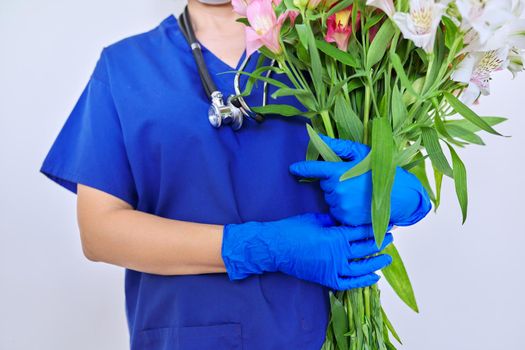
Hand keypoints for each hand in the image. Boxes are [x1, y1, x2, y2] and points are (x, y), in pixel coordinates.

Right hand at [221, 213, 392, 290]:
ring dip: (376, 263)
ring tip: (387, 258)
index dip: (375, 227)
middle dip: (380, 242)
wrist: (275, 248)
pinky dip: (362, 281)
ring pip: (362, 268)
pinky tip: (373, 277)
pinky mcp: (326, 279)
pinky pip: (349, 283)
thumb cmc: (293, 229)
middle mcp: (338, 255)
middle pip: (366, 249)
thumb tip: (349, 221)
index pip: (362, 232)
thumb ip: (336, 221)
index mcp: (336, 237)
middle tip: (390, 237)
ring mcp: (333, 269)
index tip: (386, 223)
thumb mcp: (317, 218)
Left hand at [289, 135, 431, 226]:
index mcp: (338, 173)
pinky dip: (343, 208)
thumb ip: (338, 147)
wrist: (401, 196)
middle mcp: (336, 191)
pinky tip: (358, 203)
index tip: (293, 168)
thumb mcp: (362, 153)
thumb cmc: (381, 171)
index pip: (313, 169)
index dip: (302, 168)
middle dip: (333, 181)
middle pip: (325, 185)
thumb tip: (319, 139)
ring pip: (331, 198)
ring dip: (339, 195)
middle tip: (352, 179)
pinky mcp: (345, 219)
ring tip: (357, 192)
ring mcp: (340, 206)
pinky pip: (337, 211)